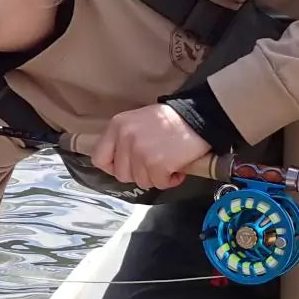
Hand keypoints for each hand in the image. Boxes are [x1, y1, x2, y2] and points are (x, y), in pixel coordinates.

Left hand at [91, 103, 211, 189]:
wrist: (199, 115)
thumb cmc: (171, 119)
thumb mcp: (138, 121)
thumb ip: (124, 139)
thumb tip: (118, 163)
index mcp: (117, 126)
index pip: (99, 158)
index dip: (113, 167)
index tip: (127, 166)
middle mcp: (125, 138)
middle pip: (122, 174)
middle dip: (139, 173)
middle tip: (154, 163)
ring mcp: (141, 152)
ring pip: (141, 181)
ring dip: (156, 177)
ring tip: (168, 162)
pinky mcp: (158, 164)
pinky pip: (159, 184)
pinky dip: (170, 180)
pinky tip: (177, 169)